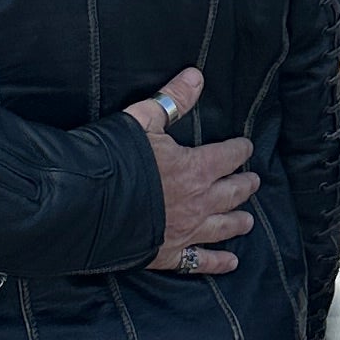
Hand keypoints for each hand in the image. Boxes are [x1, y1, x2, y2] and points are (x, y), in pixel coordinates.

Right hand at [124, 65, 255, 276]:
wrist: (85, 204)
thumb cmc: (113, 158)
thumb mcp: (142, 120)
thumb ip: (172, 100)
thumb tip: (195, 76)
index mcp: (195, 168)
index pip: (227, 156)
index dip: (239, 150)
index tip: (246, 147)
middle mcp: (198, 202)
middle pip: (231, 193)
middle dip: (244, 185)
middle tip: (253, 181)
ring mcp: (185, 231)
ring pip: (222, 227)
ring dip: (238, 221)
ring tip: (248, 221)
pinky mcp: (168, 254)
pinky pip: (200, 262)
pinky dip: (217, 263)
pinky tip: (230, 263)